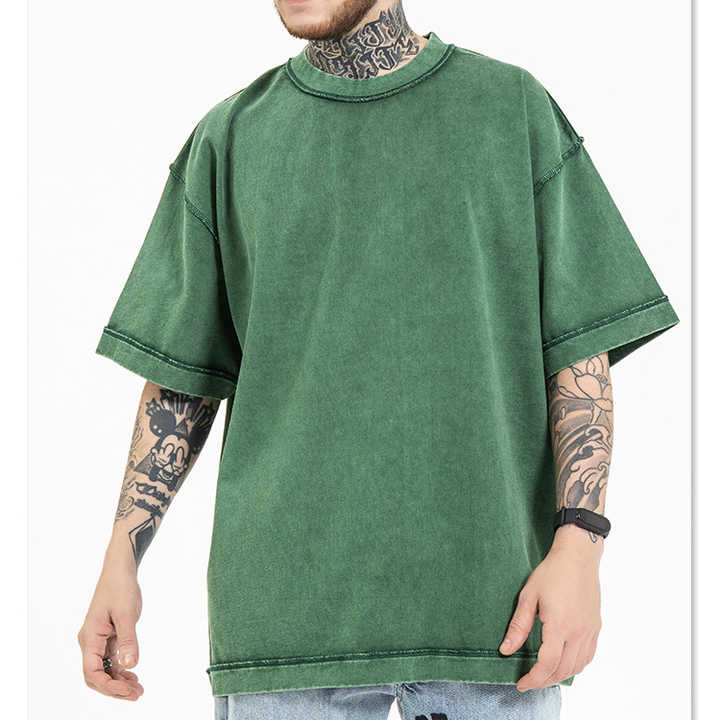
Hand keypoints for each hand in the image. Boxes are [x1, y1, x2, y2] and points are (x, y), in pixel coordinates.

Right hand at [77, 566, 143, 700]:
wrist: (120, 570)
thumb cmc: (120, 587)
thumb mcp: (127, 614)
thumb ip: (128, 640)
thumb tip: (130, 665)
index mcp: (90, 638)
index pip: (93, 672)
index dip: (109, 686)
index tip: (128, 690)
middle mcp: (90, 642)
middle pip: (97, 676)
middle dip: (115, 688)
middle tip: (137, 694)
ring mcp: (98, 640)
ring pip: (105, 669)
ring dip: (119, 680)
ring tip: (138, 689)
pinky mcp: (108, 636)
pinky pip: (111, 658)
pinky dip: (121, 669)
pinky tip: (133, 675)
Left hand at [499, 524, 602, 690]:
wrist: (578, 557)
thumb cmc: (552, 573)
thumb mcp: (528, 596)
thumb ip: (518, 626)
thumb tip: (506, 649)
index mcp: (559, 625)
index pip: (547, 664)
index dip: (533, 679)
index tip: (521, 683)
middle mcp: (578, 632)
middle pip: (562, 670)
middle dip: (544, 681)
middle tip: (529, 681)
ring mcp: (590, 631)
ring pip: (577, 667)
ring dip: (559, 676)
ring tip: (543, 675)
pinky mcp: (596, 627)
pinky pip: (588, 657)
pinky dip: (575, 667)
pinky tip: (564, 663)